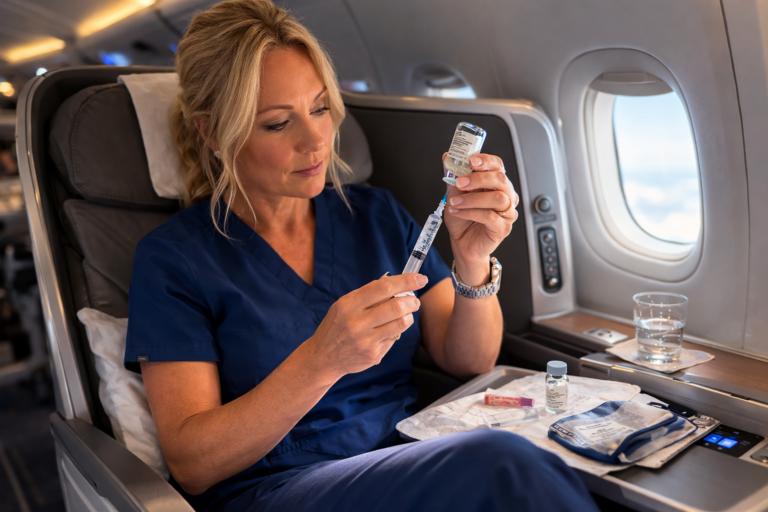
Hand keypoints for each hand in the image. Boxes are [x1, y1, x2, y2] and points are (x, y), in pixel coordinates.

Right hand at [307, 273, 426, 376]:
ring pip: (401, 323)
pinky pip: (394, 339)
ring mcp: (365, 341)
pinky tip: (387, 332)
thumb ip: (368, 295)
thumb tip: (398, 283)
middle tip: (414, 300)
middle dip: (412, 301)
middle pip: (396, 306)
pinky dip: (395, 332)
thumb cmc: (337, 326)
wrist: (323, 358)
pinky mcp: (373, 355)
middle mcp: (356, 322)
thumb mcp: (345, 305)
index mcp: (349, 305)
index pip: (383, 287)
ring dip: (408, 316)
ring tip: (405, 314)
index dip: (406, 281)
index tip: (420, 278)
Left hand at [443, 153, 518, 285]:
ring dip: (472, 199)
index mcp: (496, 183)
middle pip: (500, 180)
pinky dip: (470, 213)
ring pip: (497, 198)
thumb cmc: (463, 218)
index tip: (471, 161)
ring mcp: (507, 212)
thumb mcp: (454, 193)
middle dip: (478, 179)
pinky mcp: (503, 228)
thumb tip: (447, 156)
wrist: (462, 242)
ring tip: (455, 202)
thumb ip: (453, 176)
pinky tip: (458, 212)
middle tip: (459, 182)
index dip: (486, 161)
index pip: (498, 166)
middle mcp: (506, 195)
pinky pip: (490, 216)